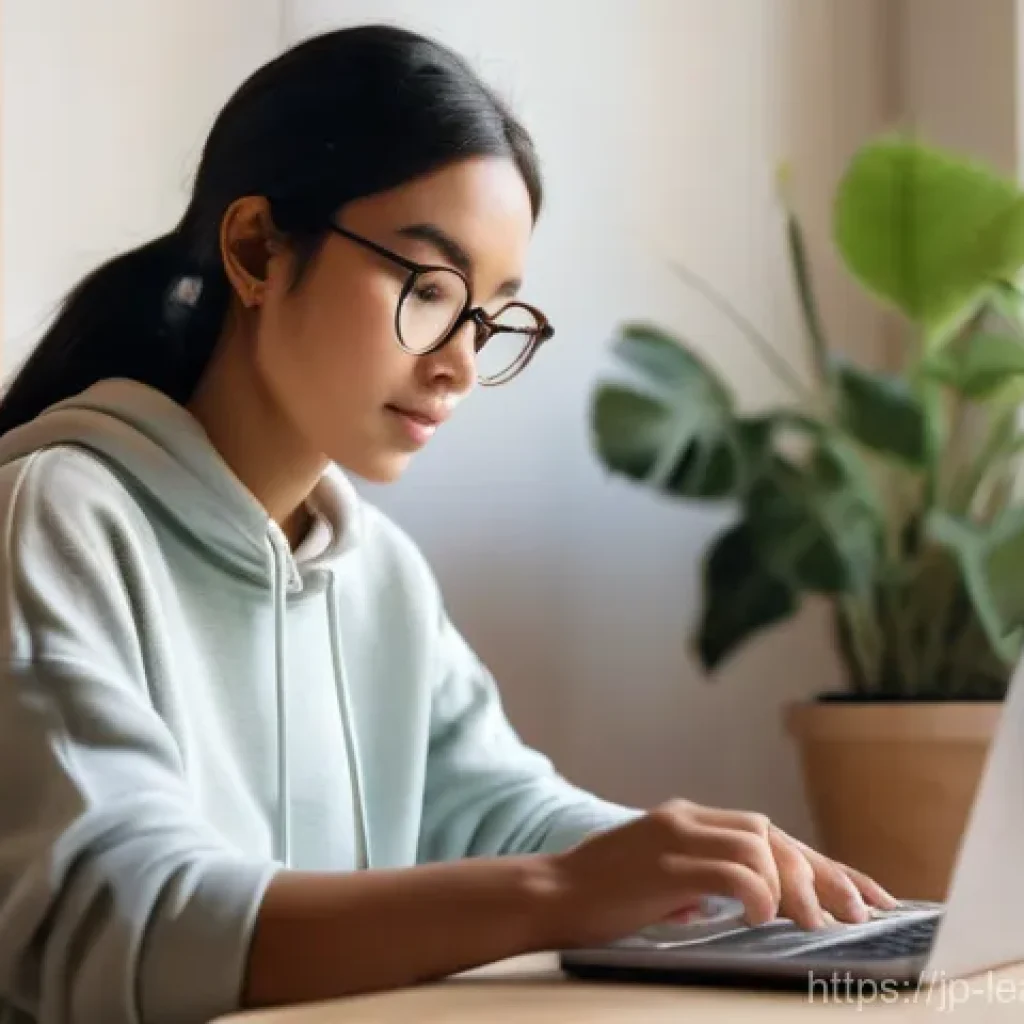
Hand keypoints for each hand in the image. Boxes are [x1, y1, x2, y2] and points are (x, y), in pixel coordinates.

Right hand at [545, 798, 898, 948]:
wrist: (547, 896)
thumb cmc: (601, 900)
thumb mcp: (661, 882)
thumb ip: (702, 881)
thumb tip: (751, 900)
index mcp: (687, 819)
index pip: (768, 834)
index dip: (820, 863)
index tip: (863, 894)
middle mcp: (686, 817)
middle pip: (772, 834)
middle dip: (823, 873)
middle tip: (859, 912)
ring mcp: (675, 834)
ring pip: (760, 843)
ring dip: (793, 886)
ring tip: (809, 923)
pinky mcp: (666, 862)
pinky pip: (732, 871)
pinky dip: (758, 894)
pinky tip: (760, 918)